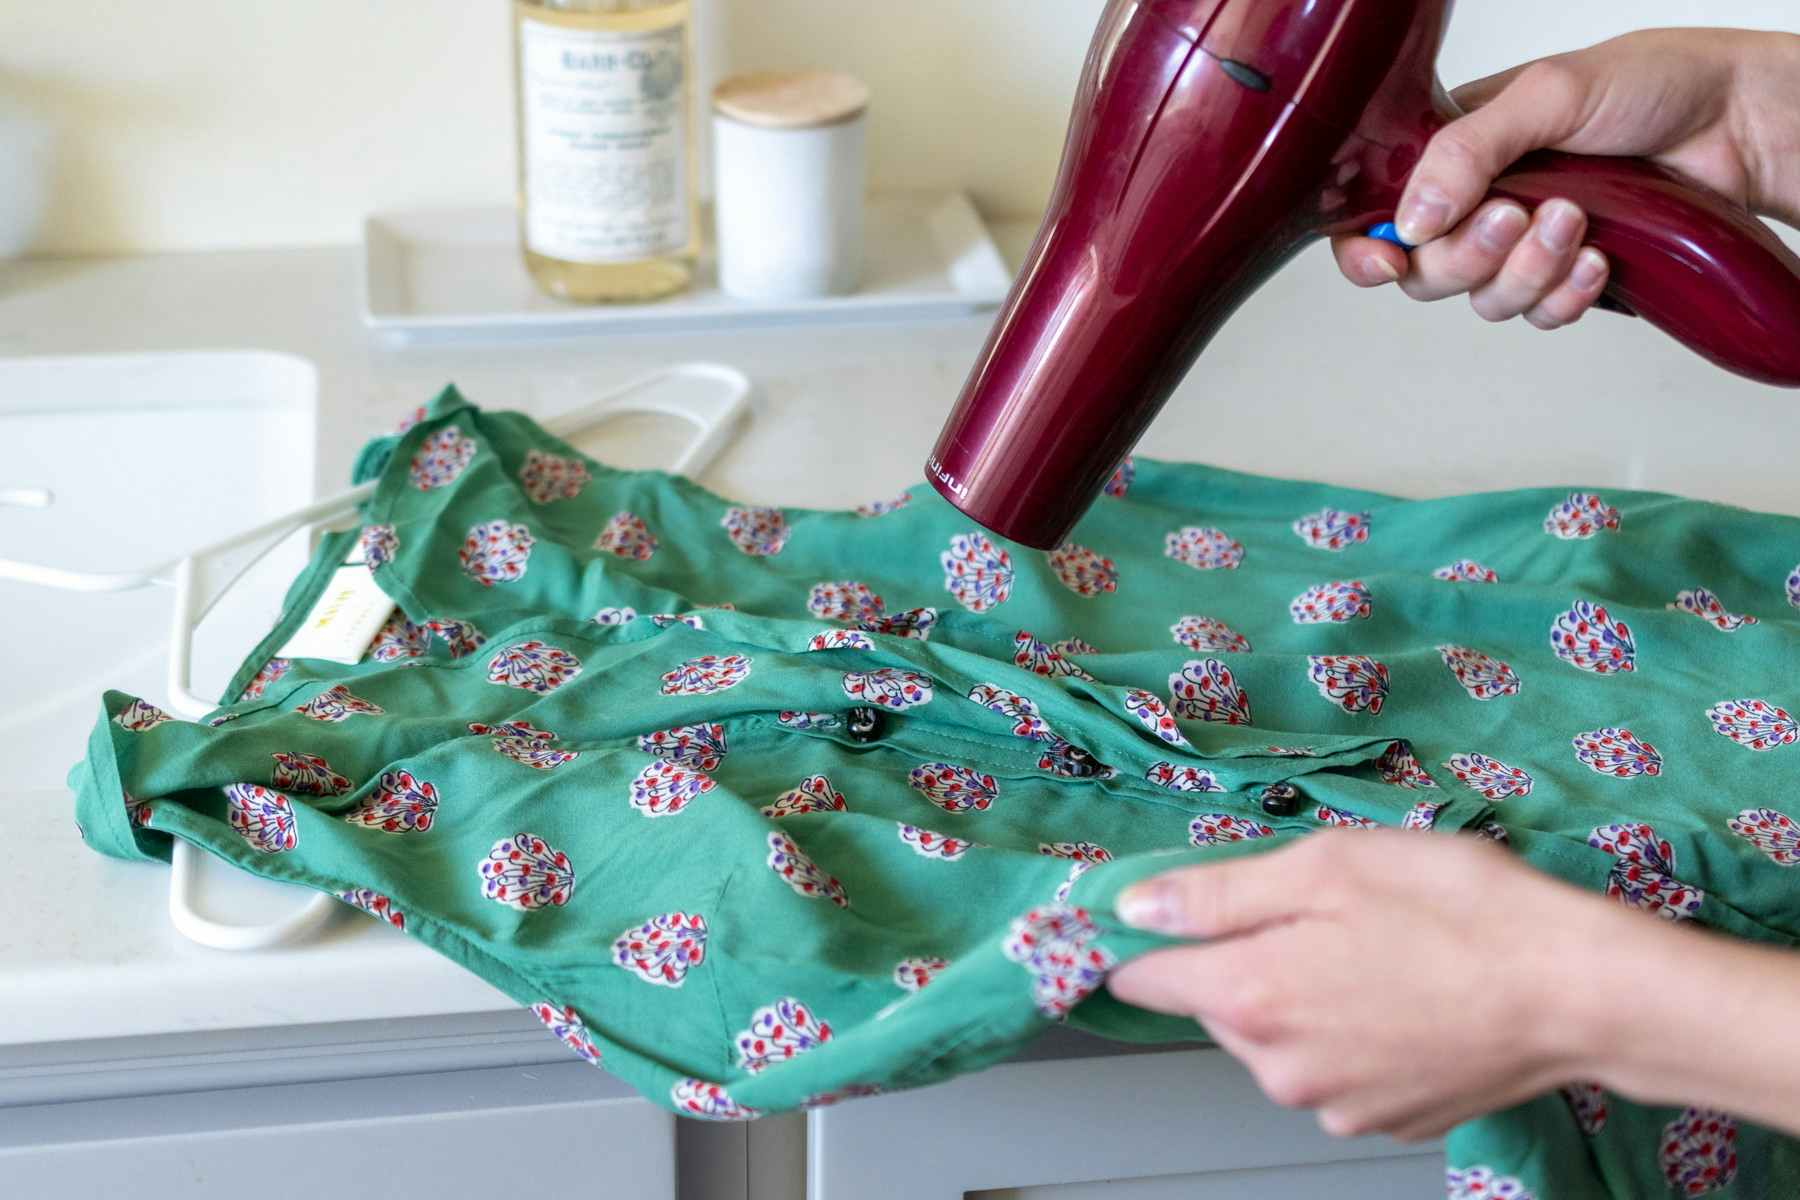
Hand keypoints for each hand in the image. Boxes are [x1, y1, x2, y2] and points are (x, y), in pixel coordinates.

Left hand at [1107, 832, 1622, 1139]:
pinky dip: (1351, 1030)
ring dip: (1301, 994)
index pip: (1144, 977)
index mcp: (1251, 997)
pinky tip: (1406, 992)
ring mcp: (1334, 1105)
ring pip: (1278, 1036)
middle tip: (1319, 909)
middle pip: (1217, 1003)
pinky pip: (1335, 1067)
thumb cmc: (1459, 913)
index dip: (1144, 935)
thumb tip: (1136, 906)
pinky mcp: (1385, 1120)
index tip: (1166, 906)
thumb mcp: (1327, 866)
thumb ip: (1217, 891)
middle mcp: (1279, 1068)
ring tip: (1377, 949)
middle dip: (1246, 955)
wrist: (1578, 993)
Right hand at [1334, 29, 1799, 330]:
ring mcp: (1523, 245)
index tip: (1391, 259)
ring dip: (1527, 271)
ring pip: (1483, 301)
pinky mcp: (1568, 277)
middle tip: (1516, 215)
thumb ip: (1467, 150)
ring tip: (1576, 221)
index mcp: (1452, 152)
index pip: (1376, 214)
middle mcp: (1479, 202)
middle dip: (1469, 256)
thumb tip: (1413, 217)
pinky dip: (1565, 295)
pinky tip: (1599, 260)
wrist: (1739, 123)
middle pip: (1426, 271)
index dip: (1368, 248)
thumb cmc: (1651, 85)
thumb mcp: (1548, 95)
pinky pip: (1540, 315)